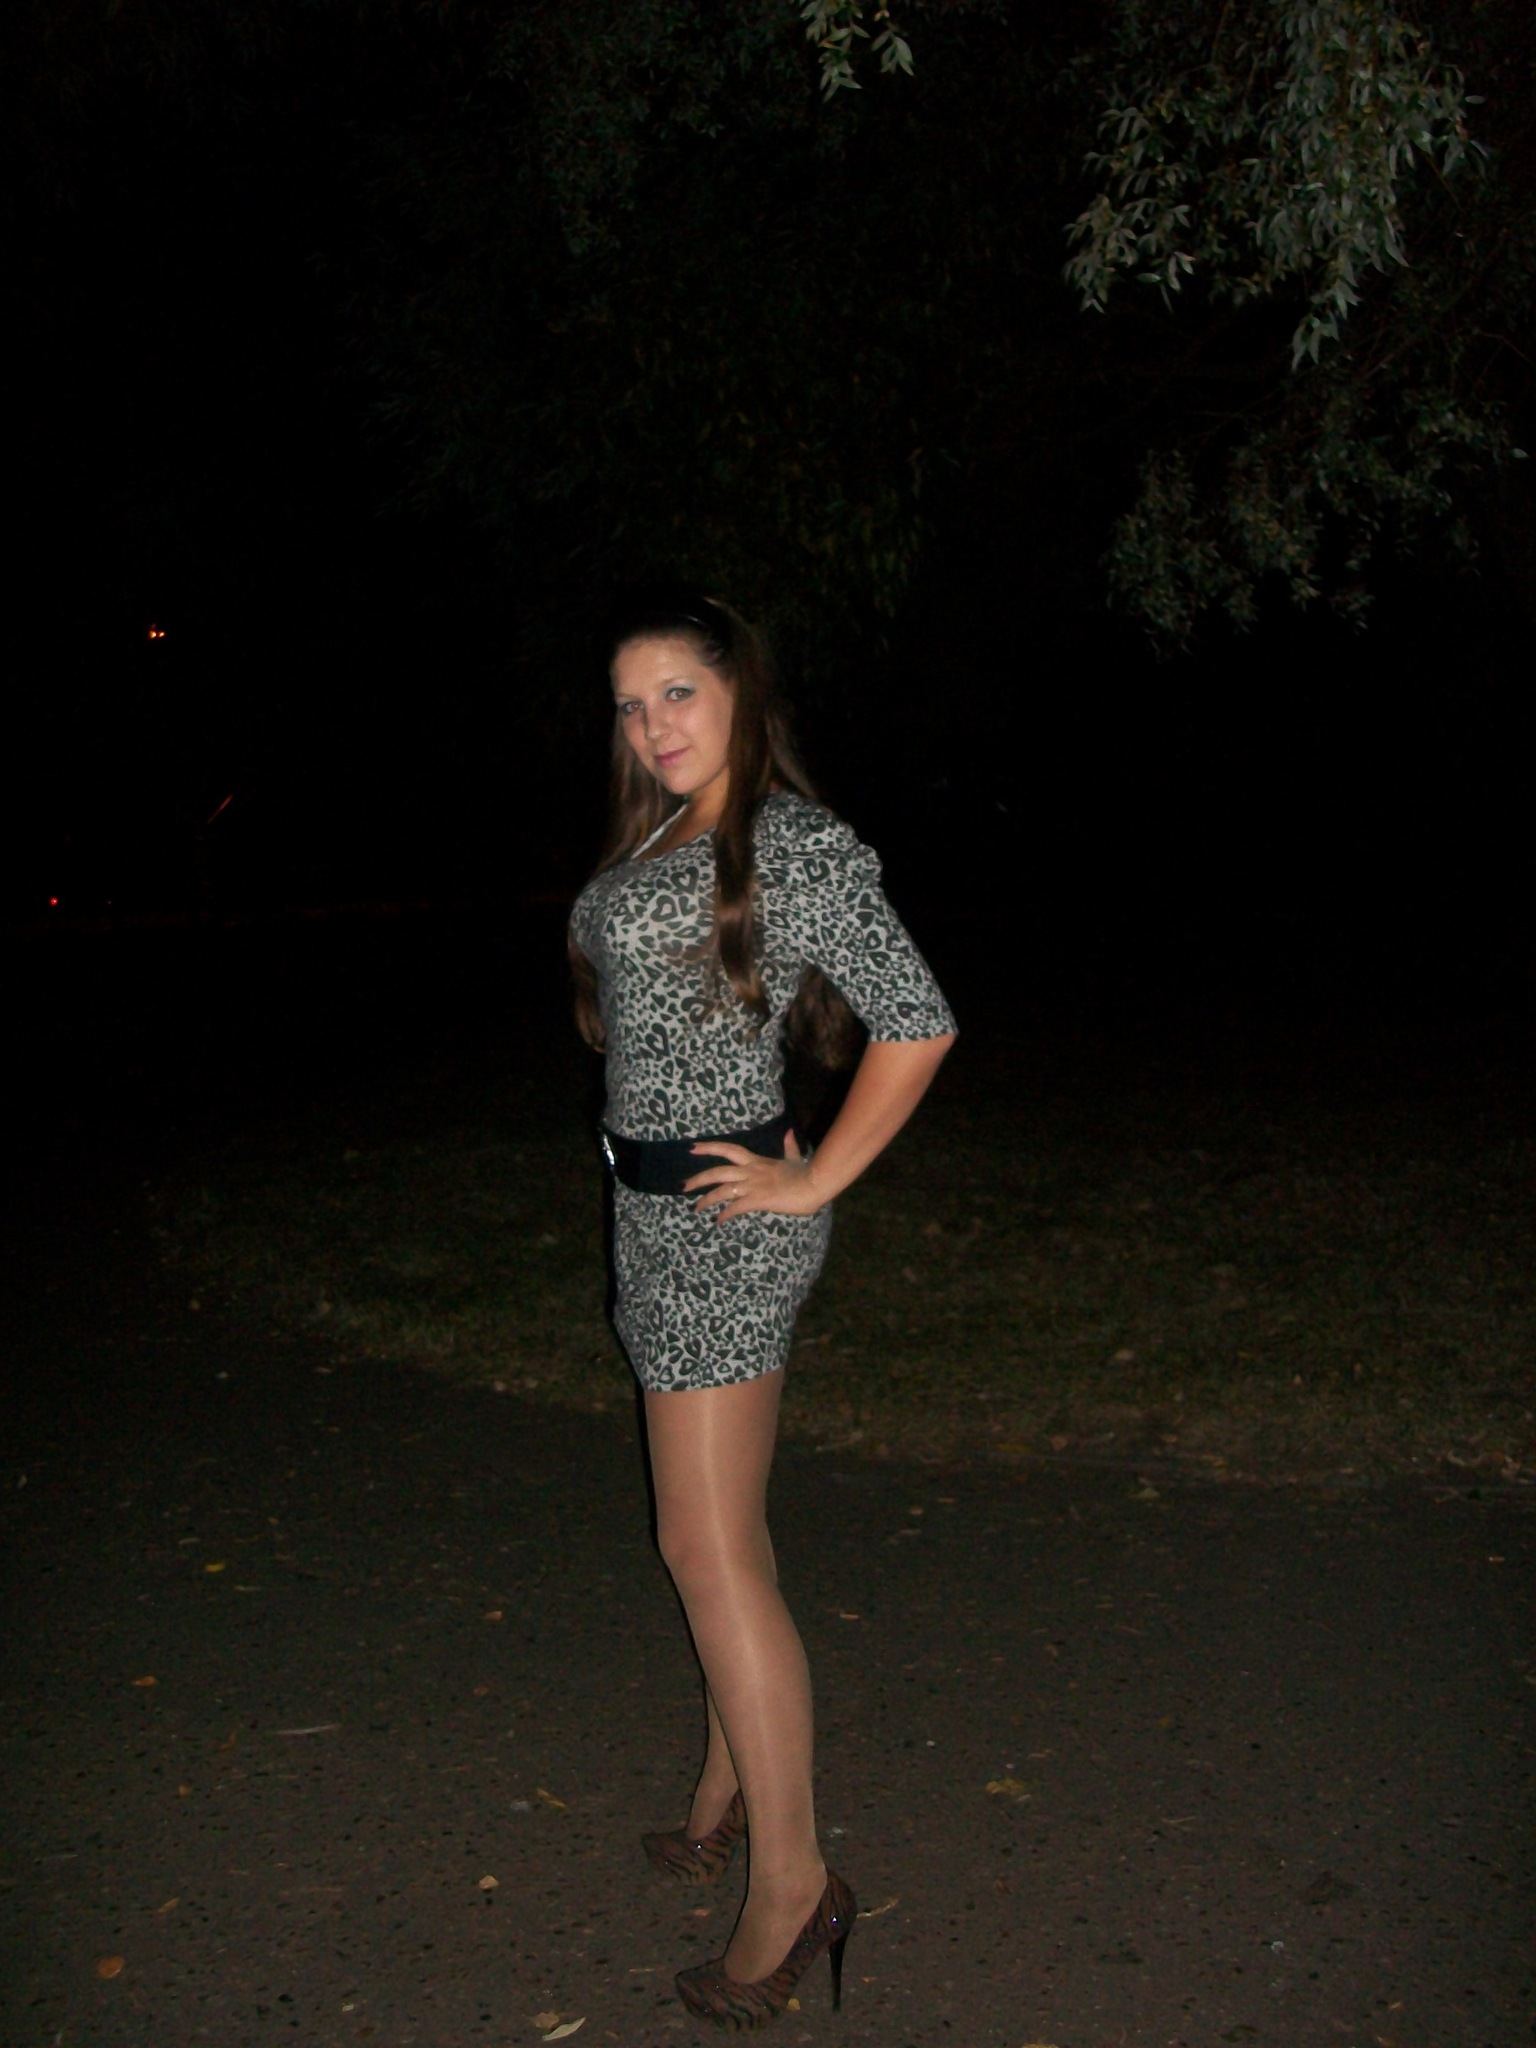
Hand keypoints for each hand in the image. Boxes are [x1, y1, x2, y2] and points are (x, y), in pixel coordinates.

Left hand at [683, 1131, 825, 1222]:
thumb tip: (790, 1132)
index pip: (728, 1150)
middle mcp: (751, 1171)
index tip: (692, 1148)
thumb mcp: (794, 1158)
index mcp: (757, 1161)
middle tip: (683, 1186)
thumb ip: (789, 1147)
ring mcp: (754, 1185)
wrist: (815, 1183)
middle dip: (698, 1179)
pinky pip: (736, 1207)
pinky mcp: (759, 1199)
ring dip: (706, 1199)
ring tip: (696, 1208)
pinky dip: (725, 1214)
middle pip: (717, 1171)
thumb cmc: (805, 1174)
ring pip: (722, 1190)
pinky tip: (718, 1221)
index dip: (709, 1147)